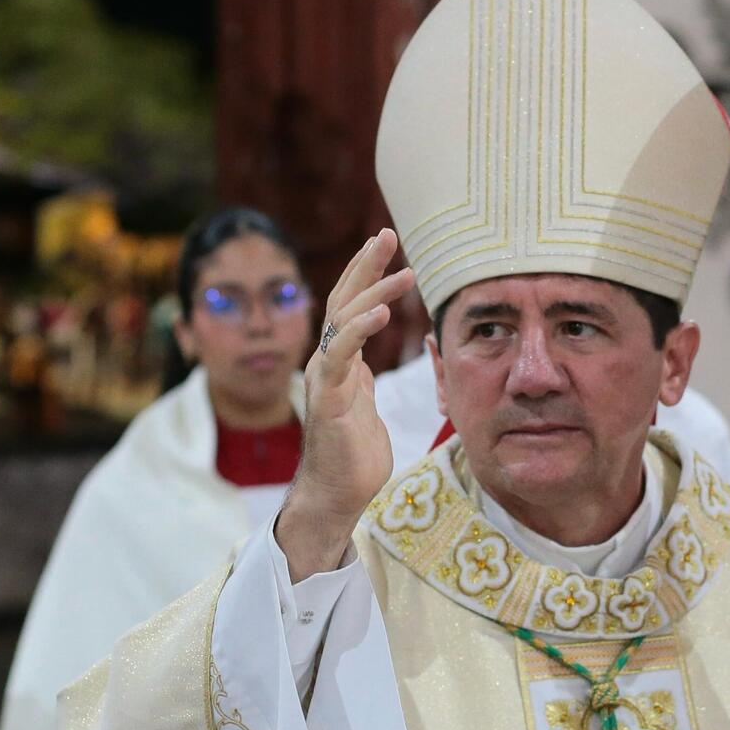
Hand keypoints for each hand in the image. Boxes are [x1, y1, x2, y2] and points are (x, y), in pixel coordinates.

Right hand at [275, 229, 416, 579]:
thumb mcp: (366, 407)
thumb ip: (363, 380)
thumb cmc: (354, 457)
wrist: (336, 495)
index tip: (385, 246)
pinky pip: (343, 355)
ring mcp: (326, 377)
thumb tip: (367, 364)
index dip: (366, 274)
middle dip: (366, 265)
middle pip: (344, 300)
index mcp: (341, 361)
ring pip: (345, 320)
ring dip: (374, 291)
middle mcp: (329, 362)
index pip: (351, 306)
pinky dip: (360, 329)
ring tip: (403, 270)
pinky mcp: (328, 397)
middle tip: (386, 234)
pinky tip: (381, 312)